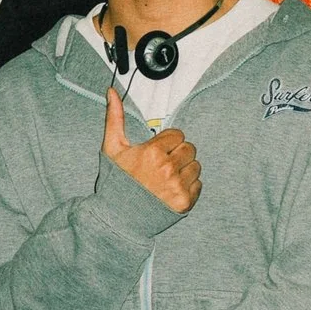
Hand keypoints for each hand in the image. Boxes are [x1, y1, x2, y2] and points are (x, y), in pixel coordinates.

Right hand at [105, 98, 200, 213]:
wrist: (117, 217)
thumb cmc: (115, 181)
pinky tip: (171, 190)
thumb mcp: (112, 148)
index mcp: (152, 152)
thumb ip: (115, 118)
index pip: (178, 135)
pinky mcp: (185, 202)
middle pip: (190, 149)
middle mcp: (167, 168)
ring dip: (184, 170)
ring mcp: (178, 186)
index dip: (167, 142)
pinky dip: (188, 187)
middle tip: (163, 165)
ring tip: (167, 178)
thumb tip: (112, 91)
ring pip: (196, 166)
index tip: (157, 152)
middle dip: (178, 154)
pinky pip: (198, 185)